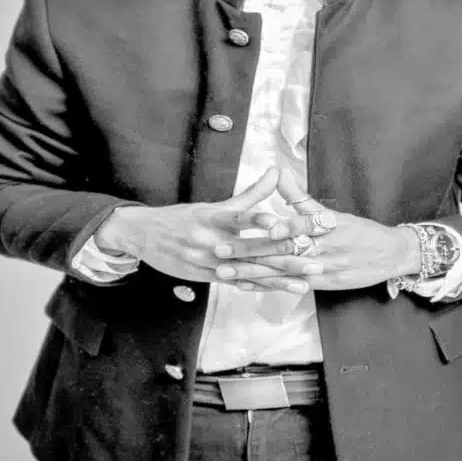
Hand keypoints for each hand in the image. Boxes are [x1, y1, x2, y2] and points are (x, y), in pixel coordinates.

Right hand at [93, 167, 311, 293]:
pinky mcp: (207, 278)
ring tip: (306, 281)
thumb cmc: (184, 217)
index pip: (242, 219)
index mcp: (214, 218)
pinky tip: (281, 289)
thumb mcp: (215, 203)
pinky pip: (238, 283)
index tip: (286, 225)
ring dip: (280, 278)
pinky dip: (260, 286)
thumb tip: (276, 170)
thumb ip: (251, 193)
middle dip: (288, 256)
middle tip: (316, 259)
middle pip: (254, 250)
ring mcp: (209, 263)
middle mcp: (211, 241)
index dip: (263, 223)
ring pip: (249, 272)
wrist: (145, 236)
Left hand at [211, 170, 421, 291]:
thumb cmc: (360, 231)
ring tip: (225, 272)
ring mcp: (322, 271)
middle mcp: (323, 250)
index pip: (297, 225)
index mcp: (325, 226)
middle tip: (221, 250)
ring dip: (252, 273)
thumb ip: (301, 197)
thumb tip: (280, 173)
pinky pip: (289, 287)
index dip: (272, 226)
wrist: (390, 256)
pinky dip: (266, 286)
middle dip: (249, 252)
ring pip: (282, 272)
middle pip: (282, 252)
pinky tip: (245, 287)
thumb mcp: (332, 213)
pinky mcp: (321, 286)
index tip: (247, 223)